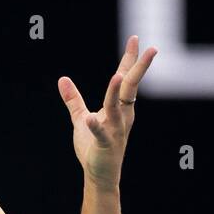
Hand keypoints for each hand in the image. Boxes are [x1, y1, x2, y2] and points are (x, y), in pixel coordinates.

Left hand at [58, 35, 156, 189]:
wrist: (100, 174)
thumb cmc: (94, 146)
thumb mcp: (81, 118)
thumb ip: (74, 100)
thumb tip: (62, 79)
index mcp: (119, 107)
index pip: (126, 79)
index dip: (129, 59)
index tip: (135, 39)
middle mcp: (122, 115)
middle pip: (130, 87)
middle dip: (139, 68)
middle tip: (151, 48)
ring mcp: (115, 129)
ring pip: (117, 107)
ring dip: (116, 92)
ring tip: (117, 76)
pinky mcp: (104, 144)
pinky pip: (100, 133)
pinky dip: (95, 125)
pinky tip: (89, 118)